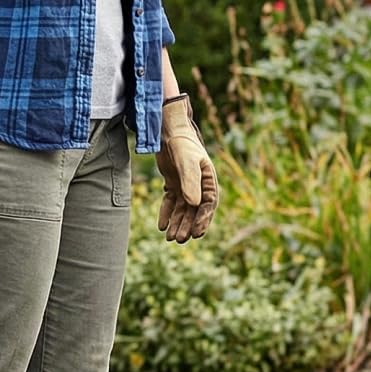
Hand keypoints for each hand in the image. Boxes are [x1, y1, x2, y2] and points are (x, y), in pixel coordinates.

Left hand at [156, 93, 217, 242]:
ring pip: (183, 209)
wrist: (168, 132)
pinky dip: (167, 214)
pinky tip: (162, 226)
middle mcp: (199, 186)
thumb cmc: (182, 144)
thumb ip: (190, 182)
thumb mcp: (186, 163)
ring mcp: (186, 185)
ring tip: (170, 238)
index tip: (197, 234)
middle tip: (179, 240)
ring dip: (177, 223)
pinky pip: (171, 203)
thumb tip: (193, 204)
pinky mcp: (173, 184)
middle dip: (188, 226)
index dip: (203, 220)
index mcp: (208, 181)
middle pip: (195, 211)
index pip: (208, 205)